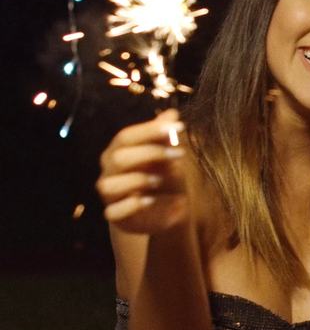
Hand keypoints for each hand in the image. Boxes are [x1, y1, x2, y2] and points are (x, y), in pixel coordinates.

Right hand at [96, 109, 194, 233]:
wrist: (166, 208)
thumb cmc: (165, 175)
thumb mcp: (169, 155)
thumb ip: (166, 136)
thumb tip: (173, 113)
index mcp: (119, 151)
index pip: (126, 136)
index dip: (151, 130)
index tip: (180, 127)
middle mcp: (109, 171)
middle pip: (118, 158)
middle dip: (150, 154)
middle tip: (179, 155)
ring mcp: (110, 195)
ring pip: (108, 186)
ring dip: (137, 180)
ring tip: (160, 179)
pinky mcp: (115, 215)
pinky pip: (113, 212)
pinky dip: (132, 205)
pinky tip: (151, 200)